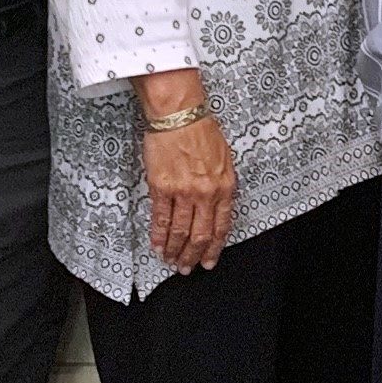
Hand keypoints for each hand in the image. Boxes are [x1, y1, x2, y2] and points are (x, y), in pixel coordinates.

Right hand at [142, 112, 238, 272]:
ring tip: (170, 261)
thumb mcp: (225, 159)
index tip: (209, 261)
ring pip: (180, 231)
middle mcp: (206, 194)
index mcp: (224, 187)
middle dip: (193, 257)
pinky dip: (158, 236)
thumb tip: (218, 206)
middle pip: (200, 235)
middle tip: (187, 268)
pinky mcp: (161, 188)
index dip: (214, 248)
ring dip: (175, 250)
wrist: (179, 114)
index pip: (221, 226)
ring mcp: (183, 192)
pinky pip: (161, 219)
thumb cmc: (201, 130)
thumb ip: (222, 185)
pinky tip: (157, 246)